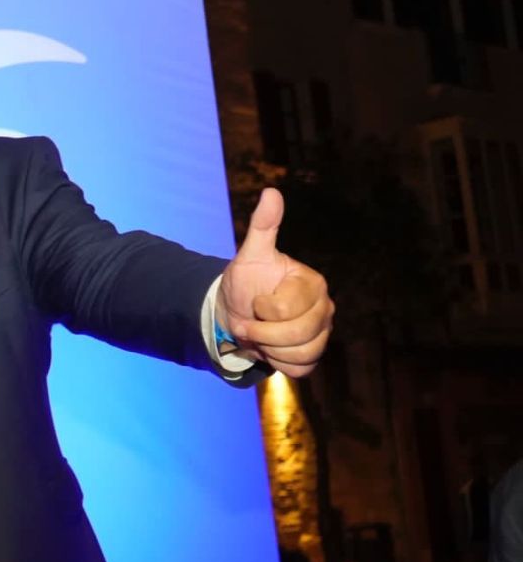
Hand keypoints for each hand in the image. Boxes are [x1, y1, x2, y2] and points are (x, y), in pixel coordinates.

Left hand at [218, 188, 332, 376]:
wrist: (236, 313)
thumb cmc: (246, 282)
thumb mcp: (250, 254)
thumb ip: (263, 226)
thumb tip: (272, 192)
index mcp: (312, 284)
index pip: (287, 309)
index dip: (262, 310)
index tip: (253, 302)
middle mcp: (324, 308)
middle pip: (298, 335)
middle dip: (261, 334)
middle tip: (247, 324)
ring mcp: (321, 333)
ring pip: (301, 354)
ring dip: (269, 349)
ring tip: (259, 335)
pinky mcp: (313, 354)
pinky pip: (301, 369)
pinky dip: (279, 363)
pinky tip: (270, 349)